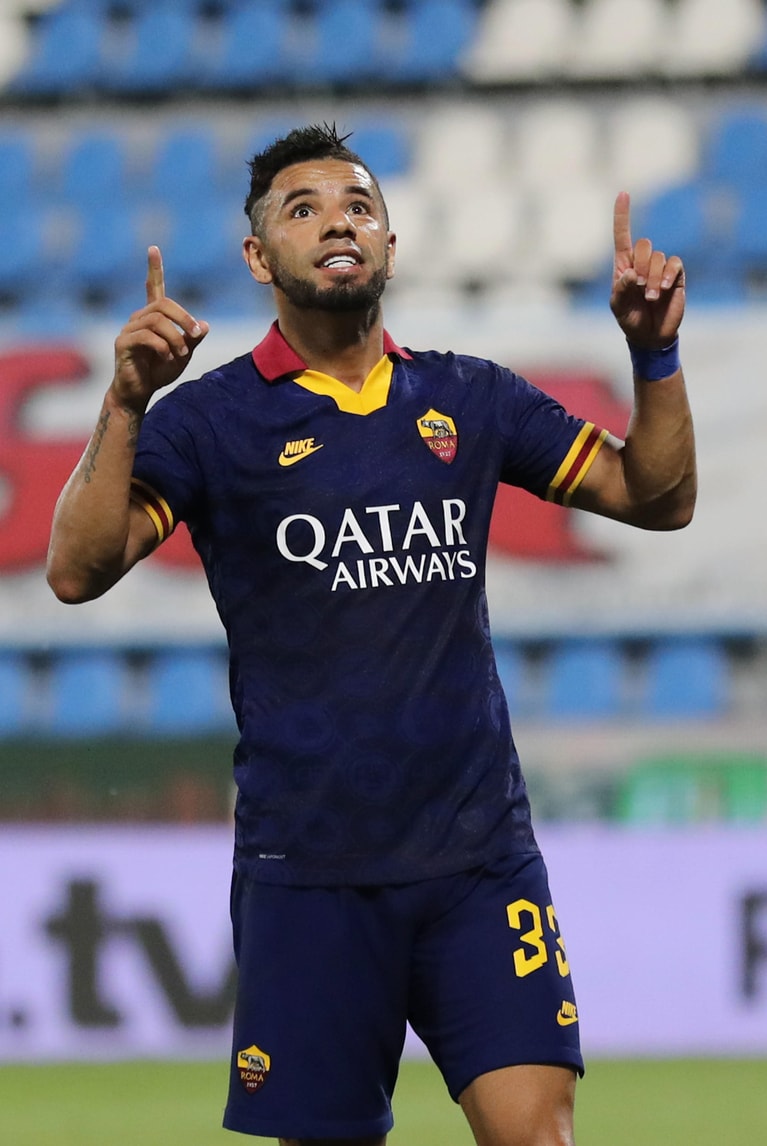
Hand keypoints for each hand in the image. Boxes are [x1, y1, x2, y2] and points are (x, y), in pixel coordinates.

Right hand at [112, 246, 208, 409]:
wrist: (139, 392)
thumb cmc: (159, 372)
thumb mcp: (183, 354)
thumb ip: (192, 340)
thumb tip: (205, 325)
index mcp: (152, 318)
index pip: (153, 288)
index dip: (154, 269)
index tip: (153, 248)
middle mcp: (139, 319)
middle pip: (163, 303)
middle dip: (184, 317)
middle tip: (196, 334)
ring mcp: (129, 329)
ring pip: (157, 320)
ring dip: (175, 337)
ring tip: (181, 354)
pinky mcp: (123, 343)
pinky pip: (147, 336)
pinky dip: (163, 346)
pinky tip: (167, 357)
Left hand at [609, 192, 684, 348]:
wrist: (650, 336)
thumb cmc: (630, 319)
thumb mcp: (618, 306)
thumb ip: (622, 288)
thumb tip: (632, 273)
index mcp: (624, 266)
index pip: (622, 236)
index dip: (622, 216)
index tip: (623, 193)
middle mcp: (642, 263)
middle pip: (644, 245)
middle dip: (640, 265)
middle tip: (639, 287)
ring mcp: (660, 269)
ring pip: (659, 257)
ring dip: (653, 278)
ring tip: (650, 298)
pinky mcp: (676, 276)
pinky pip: (674, 264)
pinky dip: (667, 275)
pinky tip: (663, 289)